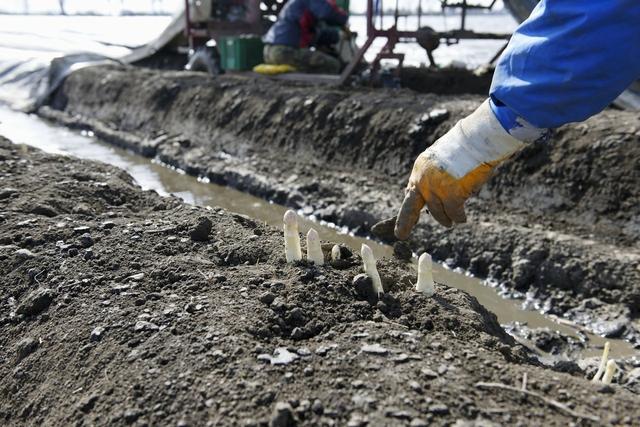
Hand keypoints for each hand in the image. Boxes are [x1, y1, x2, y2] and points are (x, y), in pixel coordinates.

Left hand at [394, 100, 525, 239]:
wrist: (478, 139)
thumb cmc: (468, 146)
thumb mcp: (444, 160)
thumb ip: (436, 176)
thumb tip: (435, 197)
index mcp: (421, 168)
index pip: (411, 191)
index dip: (409, 206)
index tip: (402, 218)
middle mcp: (423, 178)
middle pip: (411, 206)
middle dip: (406, 221)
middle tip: (401, 234)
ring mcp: (436, 188)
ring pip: (438, 212)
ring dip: (446, 218)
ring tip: (452, 222)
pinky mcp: (451, 195)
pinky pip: (454, 213)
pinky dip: (459, 217)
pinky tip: (462, 218)